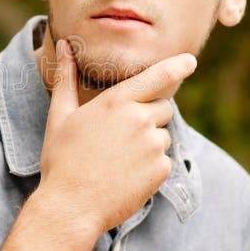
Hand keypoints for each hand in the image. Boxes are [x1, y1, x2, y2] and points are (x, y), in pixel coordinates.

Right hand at [37, 39, 196, 235]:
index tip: (190, 60)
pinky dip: (150, 167)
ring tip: (118, 161)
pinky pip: (164, 161)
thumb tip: (62, 44)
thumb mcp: (59, 115)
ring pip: (162, 136)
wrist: (71, 206)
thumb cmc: (61, 159)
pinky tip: (125, 176)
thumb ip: (65, 77)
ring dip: (148, 144)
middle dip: (149, 116)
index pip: (157, 76)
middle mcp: (140, 119)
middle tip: (119, 137)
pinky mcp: (161, 170)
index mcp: (117, 101)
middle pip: (162, 108)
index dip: (177, 66)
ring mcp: (153, 145)